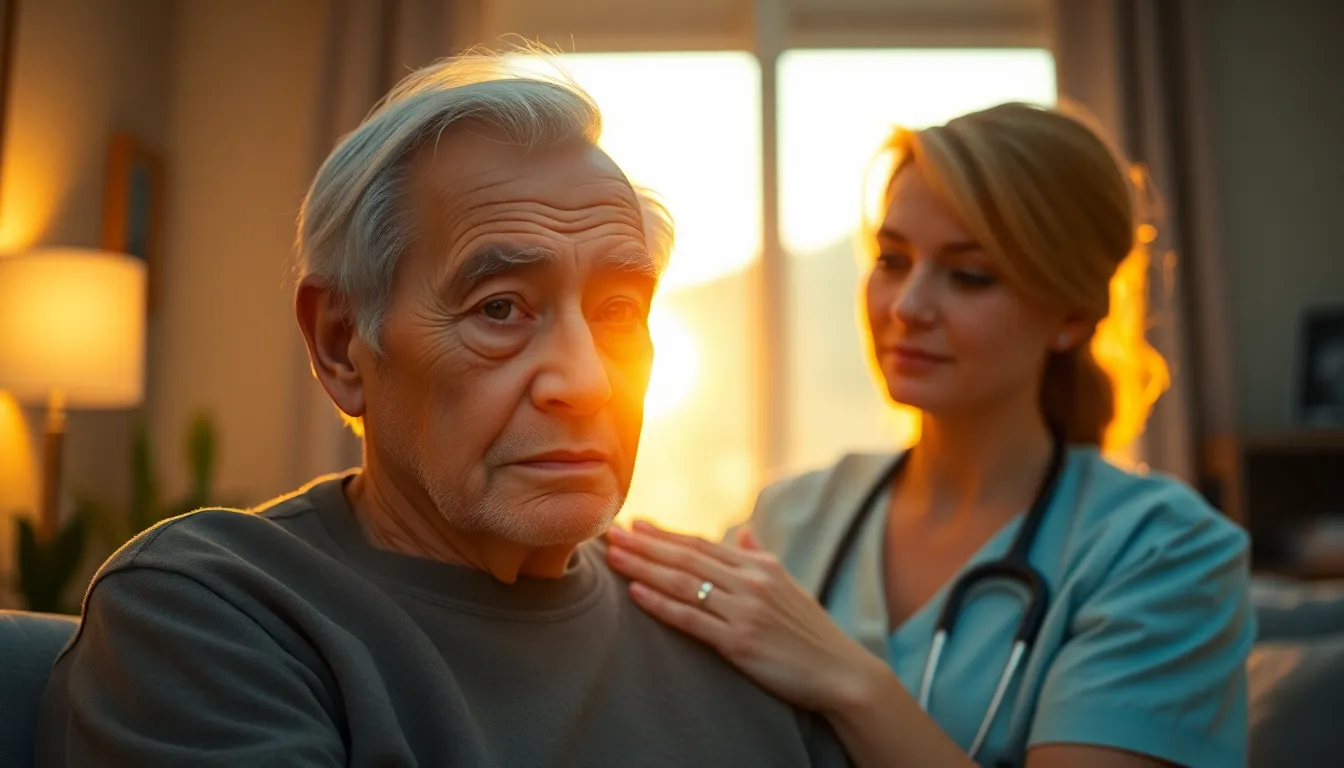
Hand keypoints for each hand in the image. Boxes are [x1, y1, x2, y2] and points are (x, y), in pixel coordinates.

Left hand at [604, 521, 883, 712]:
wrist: (841, 671)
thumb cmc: (811, 631)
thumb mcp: (789, 585)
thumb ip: (760, 557)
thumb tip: (742, 532)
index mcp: (760, 566)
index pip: (701, 544)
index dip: (665, 534)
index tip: (634, 524)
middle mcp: (751, 582)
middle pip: (686, 558)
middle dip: (644, 545)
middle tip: (610, 533)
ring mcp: (745, 611)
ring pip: (683, 583)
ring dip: (644, 568)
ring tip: (614, 557)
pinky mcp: (740, 642)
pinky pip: (692, 619)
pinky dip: (661, 604)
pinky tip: (636, 593)